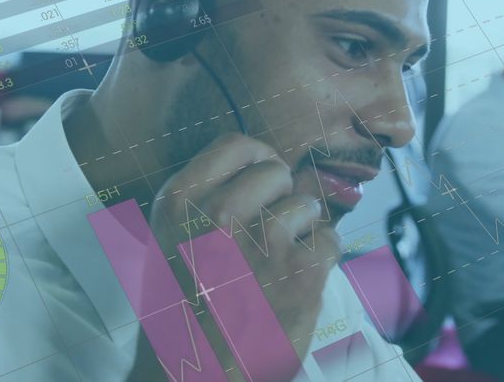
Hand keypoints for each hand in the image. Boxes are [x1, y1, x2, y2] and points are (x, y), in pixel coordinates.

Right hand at [143, 133, 339, 380]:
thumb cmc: (187, 310)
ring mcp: (262, 242)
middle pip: (276, 170)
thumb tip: (271, 169)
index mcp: (180, 203)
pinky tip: (295, 285)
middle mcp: (218, 215)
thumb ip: (211, 200)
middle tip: (269, 234)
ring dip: (302, 232)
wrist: (198, 374)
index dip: (258, 161)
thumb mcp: (173, 242)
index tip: (263, 184)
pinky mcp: (300, 274)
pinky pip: (330, 241)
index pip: (236, 145)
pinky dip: (321, 263)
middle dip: (281, 198)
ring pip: (307, 205)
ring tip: (277, 265)